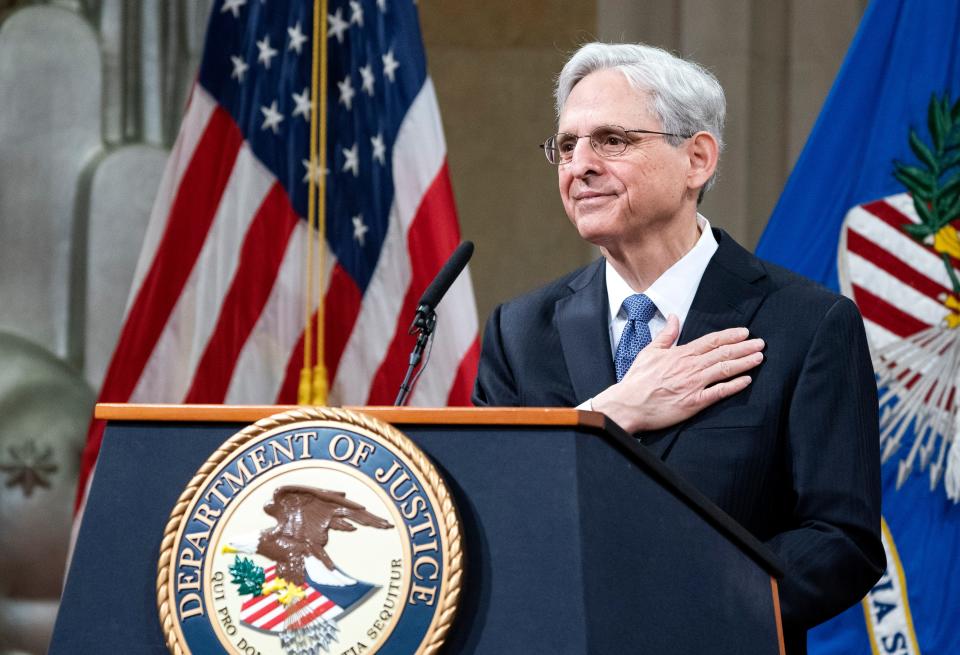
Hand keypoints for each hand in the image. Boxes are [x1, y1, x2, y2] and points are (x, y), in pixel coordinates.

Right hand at [592, 314, 763, 432]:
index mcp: (681, 353)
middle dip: (744, 347)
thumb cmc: (637, 380)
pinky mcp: (694, 402)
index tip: (745, 332)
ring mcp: (694, 384)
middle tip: (761, 343)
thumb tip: (674, 317)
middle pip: (723, 353)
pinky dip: (734, 385)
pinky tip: (747, 380)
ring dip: (744, 362)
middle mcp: (690, 366)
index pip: (711, 341)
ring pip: (724, 369)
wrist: (628, 404)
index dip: (730, 336)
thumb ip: (666, 335)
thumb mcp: (649, 351)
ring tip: (759, 357)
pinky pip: (719, 392)